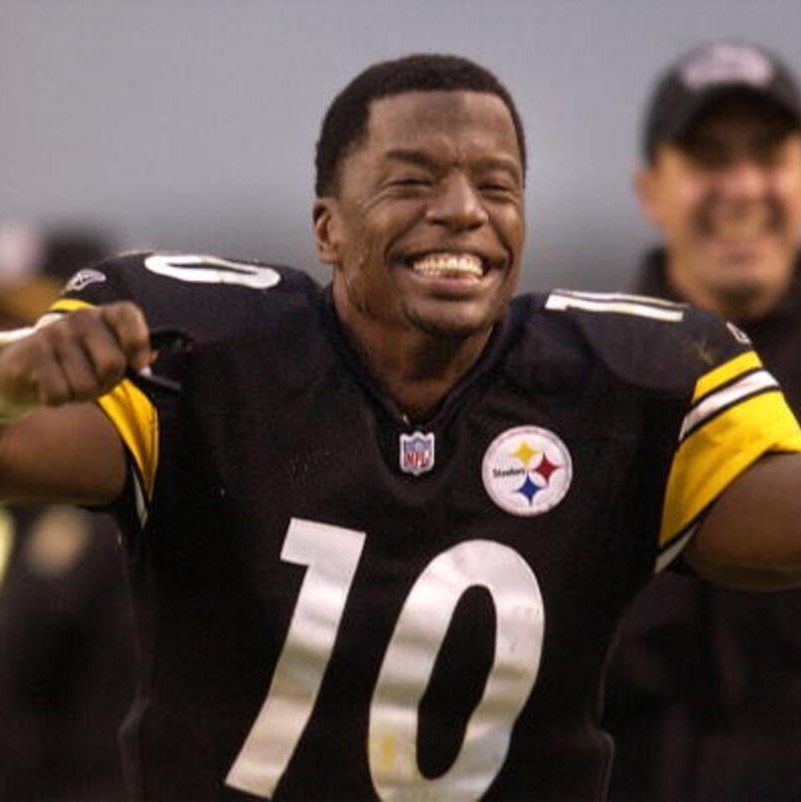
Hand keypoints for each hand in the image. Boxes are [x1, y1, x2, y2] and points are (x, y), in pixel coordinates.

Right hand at [0, 302, 152, 409]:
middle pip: (113, 364)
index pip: (129, 316)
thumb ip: (133, 356)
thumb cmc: (80, 362)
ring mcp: (56, 332)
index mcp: (106, 314)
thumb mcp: (109, 354)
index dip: (139, 344)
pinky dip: (58, 399)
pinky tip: (52, 384)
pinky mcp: (32, 353)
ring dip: (81, 394)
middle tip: (97, 380)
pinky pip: (60, 394)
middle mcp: (82, 317)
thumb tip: (149, 359)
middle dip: (108, 383)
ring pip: (85, 385)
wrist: (26, 364)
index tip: (138, 365)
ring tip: (71, 381)